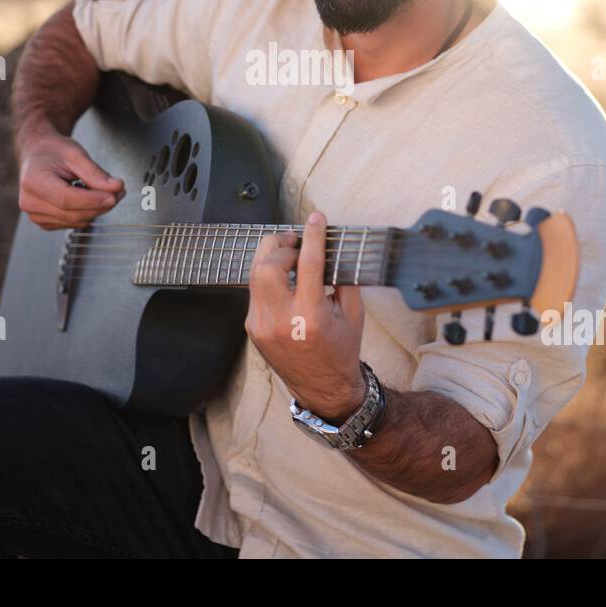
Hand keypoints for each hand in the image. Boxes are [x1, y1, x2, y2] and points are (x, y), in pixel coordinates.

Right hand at [17, 130, 124, 229]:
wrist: (37, 154)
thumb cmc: (52, 151)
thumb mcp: (75, 153)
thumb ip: (95, 173)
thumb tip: (116, 188)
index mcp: (33, 181)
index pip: (66, 199)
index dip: (93, 200)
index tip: (113, 195)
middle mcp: (30, 202)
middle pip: (73, 213)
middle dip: (101, 204)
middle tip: (119, 190)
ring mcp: (36, 215)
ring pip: (76, 221)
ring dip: (97, 209)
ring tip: (105, 191)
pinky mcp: (44, 222)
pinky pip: (72, 223)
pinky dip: (86, 213)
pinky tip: (88, 198)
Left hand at [246, 211, 365, 420]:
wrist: (323, 388)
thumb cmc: (342, 348)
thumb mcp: (353, 312)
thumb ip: (341, 277)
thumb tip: (329, 246)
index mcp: (311, 317)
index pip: (308, 264)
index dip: (312, 236)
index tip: (316, 218)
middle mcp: (281, 321)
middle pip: (267, 265)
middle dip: (280, 244)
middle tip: (296, 241)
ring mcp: (261, 326)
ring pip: (255, 275)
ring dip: (271, 258)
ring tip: (288, 255)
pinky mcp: (252, 328)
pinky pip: (255, 292)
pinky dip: (268, 278)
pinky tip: (283, 279)